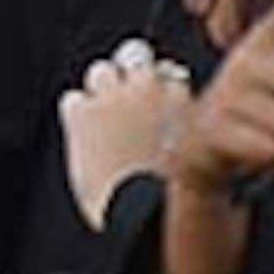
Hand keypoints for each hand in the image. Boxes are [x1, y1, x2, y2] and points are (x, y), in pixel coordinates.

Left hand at [59, 37, 192, 230]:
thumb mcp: (200, 160)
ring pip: (101, 71)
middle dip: (129, 75)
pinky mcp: (82, 113)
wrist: (146, 218)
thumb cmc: (178, 200)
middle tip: (127, 107)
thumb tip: (190, 131)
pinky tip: (85, 138)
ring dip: (102, 90)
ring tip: (105, 122)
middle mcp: (149, 87)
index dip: (160, 90)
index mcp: (185, 98)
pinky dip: (76, 115)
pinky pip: (73, 99)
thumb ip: (192, 132)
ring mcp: (112, 97)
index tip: (157, 108)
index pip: (169, 73)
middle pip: (134, 56)